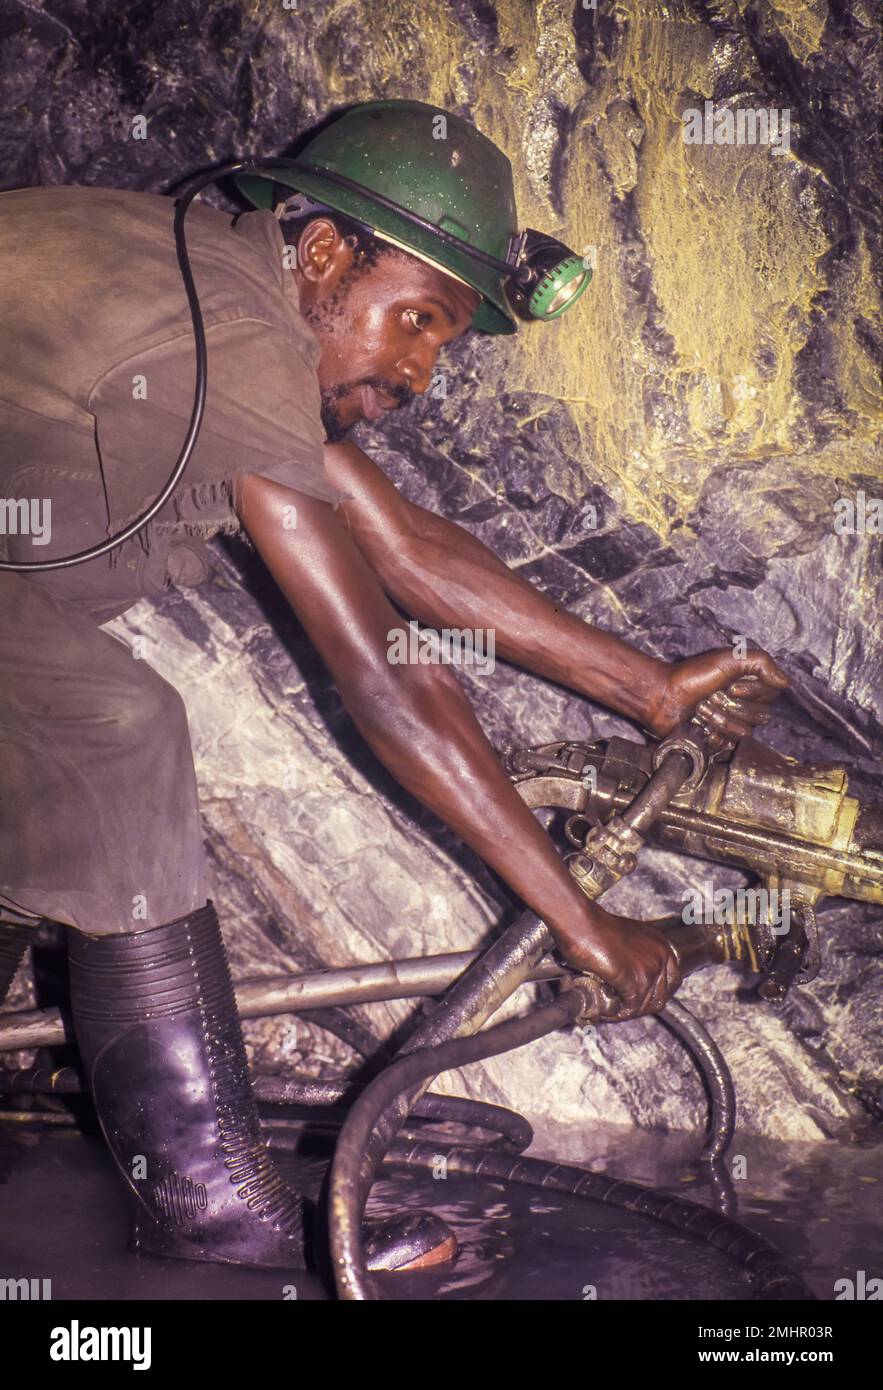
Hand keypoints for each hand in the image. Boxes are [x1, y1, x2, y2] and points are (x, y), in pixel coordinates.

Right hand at [557, 904, 682, 1019]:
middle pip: (661, 996)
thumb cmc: (594, 927)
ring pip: (647, 1004)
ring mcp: (650, 968)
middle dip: (642, 1006)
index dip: (655, 994)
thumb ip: (634, 956)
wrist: (580, 922)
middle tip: (623, 1009)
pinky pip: (632, 1006)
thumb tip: (629, 980)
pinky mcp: (635, 980)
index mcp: (661, 943)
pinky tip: (608, 1012)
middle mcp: (661, 955)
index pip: (672, 980)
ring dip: (629, 1012)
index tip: (640, 1001)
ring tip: (612, 1012)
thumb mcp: (625, 938)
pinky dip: (619, 1013)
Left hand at [644, 648, 788, 749]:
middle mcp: (745, 706)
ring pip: (745, 732)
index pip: (771, 696)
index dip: (751, 692)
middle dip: (733, 706)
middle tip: (713, 696)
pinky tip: (698, 725)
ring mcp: (732, 725)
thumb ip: (762, 663)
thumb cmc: (693, 675)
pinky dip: (712, 734)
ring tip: (702, 709)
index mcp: (751, 686)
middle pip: (761, 716)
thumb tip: (786, 682)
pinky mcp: (719, 742)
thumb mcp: (729, 659)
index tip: (730, 685)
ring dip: (720, 718)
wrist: (664, 695)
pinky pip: (729, 745)